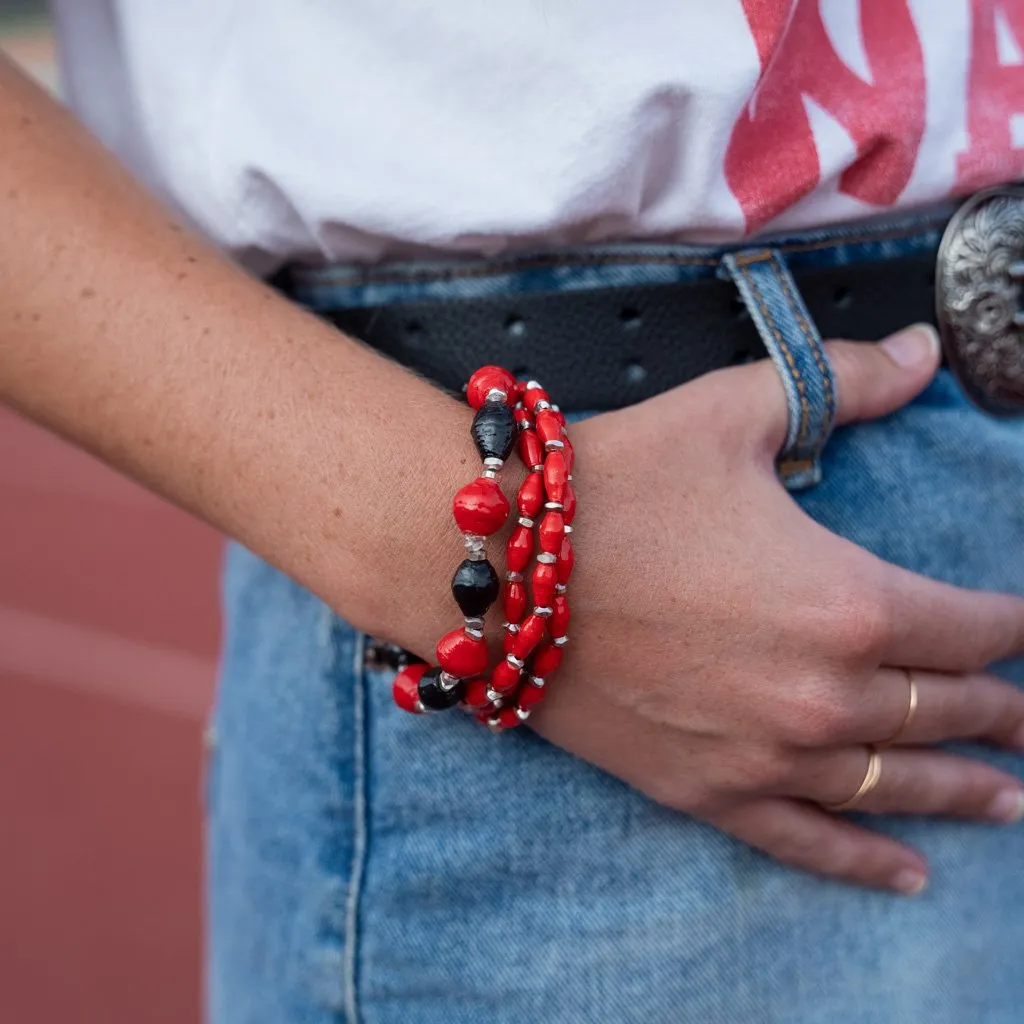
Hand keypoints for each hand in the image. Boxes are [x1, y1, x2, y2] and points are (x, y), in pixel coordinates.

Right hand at [530, 325, 1023, 894]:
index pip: (973, 627)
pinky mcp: (706, 790)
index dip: (1015, 626)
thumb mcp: (735, 414)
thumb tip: (926, 351)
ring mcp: (766, 755)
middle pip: (948, 713)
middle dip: (1002, 713)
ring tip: (1010, 800)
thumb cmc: (618, 484)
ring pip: (897, 785)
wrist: (498, 565)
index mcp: (850, 604)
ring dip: (965, 790)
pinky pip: (808, 840)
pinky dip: (865, 861)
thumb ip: (847, 382)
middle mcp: (824, 697)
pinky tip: (910, 875)